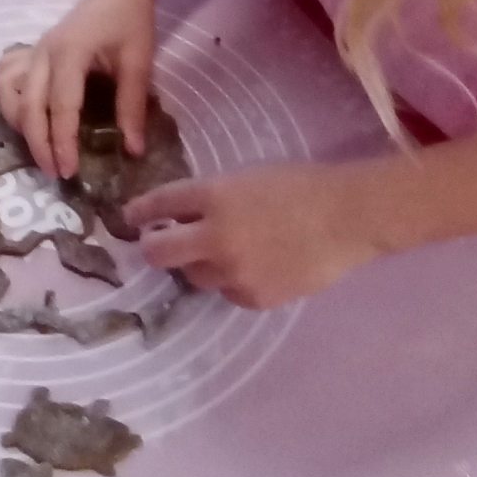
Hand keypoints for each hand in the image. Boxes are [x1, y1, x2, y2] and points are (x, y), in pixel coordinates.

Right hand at [0, 0, 156, 181]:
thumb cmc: (131, 23)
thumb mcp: (138, 64)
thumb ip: (132, 107)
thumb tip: (133, 151)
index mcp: (69, 54)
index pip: (60, 107)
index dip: (62, 142)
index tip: (69, 171)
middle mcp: (43, 53)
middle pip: (29, 106)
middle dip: (39, 144)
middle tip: (55, 173)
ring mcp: (34, 51)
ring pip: (9, 92)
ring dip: (20, 124)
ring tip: (40, 148)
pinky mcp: (33, 51)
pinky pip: (7, 76)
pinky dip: (8, 98)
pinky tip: (24, 115)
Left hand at [128, 161, 382, 308]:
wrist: (345, 218)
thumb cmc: (299, 185)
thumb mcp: (247, 178)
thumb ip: (212, 197)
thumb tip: (182, 215)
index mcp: (213, 196)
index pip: (159, 204)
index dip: (139, 211)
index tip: (130, 216)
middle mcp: (215, 236)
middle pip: (158, 252)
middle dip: (151, 247)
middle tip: (156, 243)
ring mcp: (233, 271)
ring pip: (193, 276)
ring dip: (196, 263)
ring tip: (219, 251)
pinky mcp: (253, 298)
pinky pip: (227, 292)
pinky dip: (231, 280)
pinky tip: (253, 265)